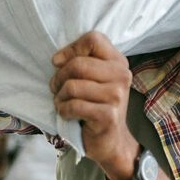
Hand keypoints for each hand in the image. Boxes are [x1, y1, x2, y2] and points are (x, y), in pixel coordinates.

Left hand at [50, 31, 139, 179]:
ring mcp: (117, 96)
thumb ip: (82, 62)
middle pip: (77, 64)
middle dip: (59, 78)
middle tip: (57, 89)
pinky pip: (73, 106)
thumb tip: (57, 60)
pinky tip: (67, 115)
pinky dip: (63, 111)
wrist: (112, 140)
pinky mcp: (108, 115)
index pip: (93, 39)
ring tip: (63, 103)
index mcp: (118, 62)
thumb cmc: (96, 105)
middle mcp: (121, 75)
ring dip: (59, 97)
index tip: (59, 63)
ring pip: (72, 86)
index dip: (71, 49)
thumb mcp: (94, 79)